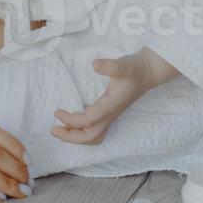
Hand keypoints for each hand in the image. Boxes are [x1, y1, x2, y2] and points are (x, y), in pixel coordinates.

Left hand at [51, 48, 178, 144]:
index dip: (71, 120)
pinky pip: (96, 130)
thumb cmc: (134, 68)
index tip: (57, 112)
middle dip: (71, 137)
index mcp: (110, 106)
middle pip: (90, 136)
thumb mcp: (123, 64)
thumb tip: (95, 65)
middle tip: (53, 130)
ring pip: (94, 136)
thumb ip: (110, 66)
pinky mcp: (110, 113)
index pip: (88, 121)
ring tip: (62, 129)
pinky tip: (74, 124)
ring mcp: (111, 115)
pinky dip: (84, 132)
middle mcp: (110, 114)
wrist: (148, 72)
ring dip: (77, 137)